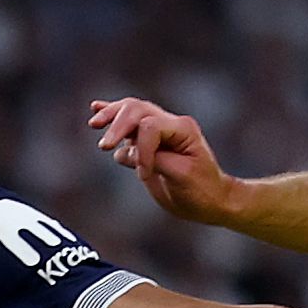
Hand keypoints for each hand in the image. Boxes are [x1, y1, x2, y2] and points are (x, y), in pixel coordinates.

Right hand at [87, 98, 241, 223]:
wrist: (213, 200)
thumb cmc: (201, 191)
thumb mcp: (180, 177)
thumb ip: (154, 159)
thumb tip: (123, 153)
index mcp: (183, 129)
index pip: (150, 127)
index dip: (141, 150)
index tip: (144, 175)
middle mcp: (172, 123)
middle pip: (137, 110)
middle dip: (117, 125)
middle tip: (103, 146)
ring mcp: (163, 128)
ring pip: (132, 110)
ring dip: (111, 115)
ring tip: (94, 123)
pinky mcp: (153, 138)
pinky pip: (131, 121)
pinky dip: (113, 114)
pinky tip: (96, 108)